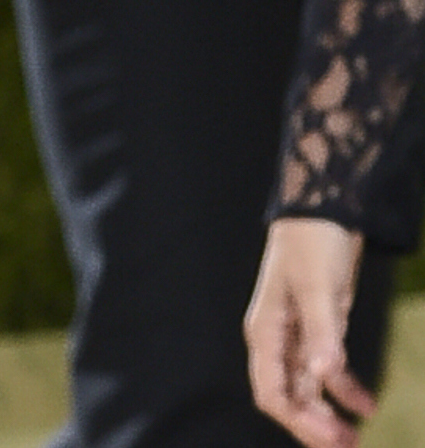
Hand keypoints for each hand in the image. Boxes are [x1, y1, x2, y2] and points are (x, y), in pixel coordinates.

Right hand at [248, 216, 375, 447]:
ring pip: (307, 389)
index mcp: (266, 331)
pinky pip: (327, 371)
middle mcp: (277, 340)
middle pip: (288, 396)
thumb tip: (326, 375)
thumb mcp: (320, 288)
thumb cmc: (312, 244)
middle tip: (349, 446)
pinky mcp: (319, 330)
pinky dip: (345, 390)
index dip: (300, 421)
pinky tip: (367, 404)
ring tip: (357, 438)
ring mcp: (298, 336)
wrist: (323, 209)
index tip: (333, 438)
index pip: (272, 391)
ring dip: (329, 414)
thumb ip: (324, 333)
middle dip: (314, 426)